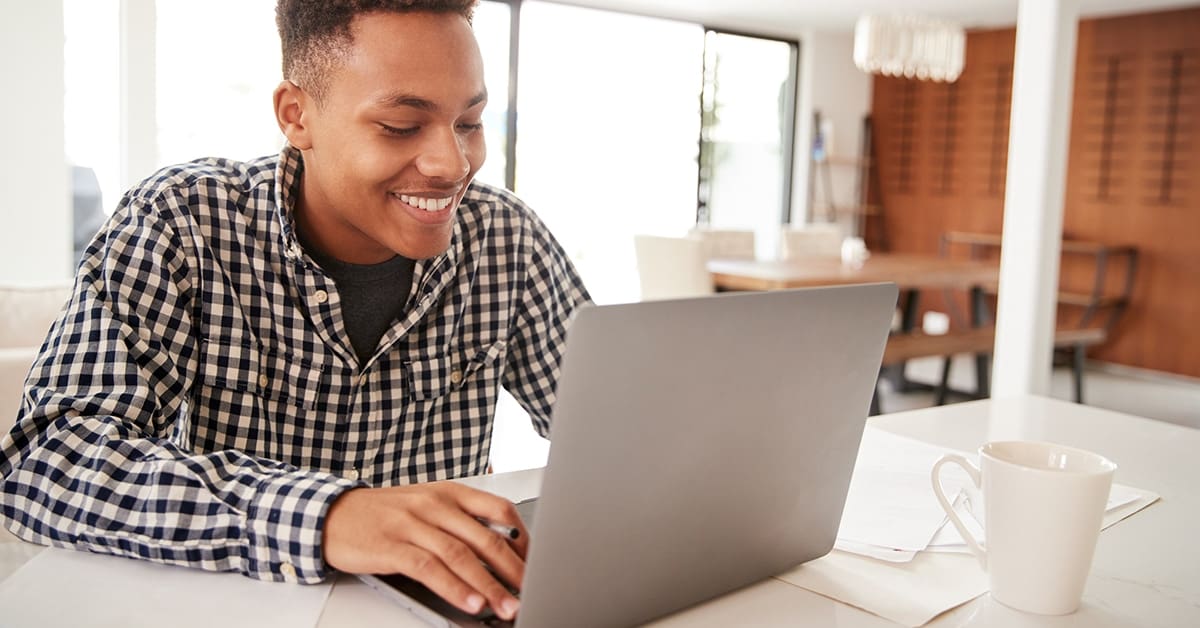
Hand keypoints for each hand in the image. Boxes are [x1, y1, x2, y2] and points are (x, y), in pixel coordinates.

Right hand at [322, 482, 528, 619]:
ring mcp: (412, 524)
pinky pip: (429, 569)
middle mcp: (435, 505)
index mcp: (450, 492)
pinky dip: (453, 588)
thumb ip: (463, 522)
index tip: (538, 562)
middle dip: (514, 569)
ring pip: (461, 556)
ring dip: (489, 585)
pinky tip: (469, 602)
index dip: (523, 538)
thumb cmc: (385, 513)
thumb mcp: (428, 506)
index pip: (500, 509)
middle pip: (485, 537)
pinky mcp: (391, 546)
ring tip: (507, 605)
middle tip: (532, 590)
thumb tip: (503, 548)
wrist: (333, 514)